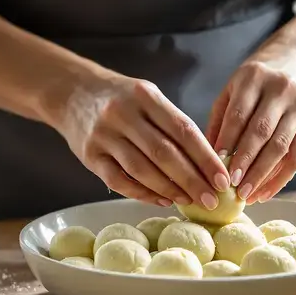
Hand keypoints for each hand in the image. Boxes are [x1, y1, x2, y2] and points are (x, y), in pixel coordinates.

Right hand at [56, 72, 228, 207]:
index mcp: (145, 96)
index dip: (206, 157)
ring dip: (170, 189)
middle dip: (192, 180)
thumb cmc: (121, 98)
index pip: (183, 130)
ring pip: (142, 169)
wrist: (72, 92)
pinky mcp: (89, 155)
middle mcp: (123, 113)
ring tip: (191, 202)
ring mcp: (104, 135)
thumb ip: (172, 124)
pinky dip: (142, 193)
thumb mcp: (148, 97)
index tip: (223, 179)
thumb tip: (207, 162)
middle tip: (212, 200)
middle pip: (164, 153)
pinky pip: (119, 180)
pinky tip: (161, 200)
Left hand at [206, 49, 295, 203]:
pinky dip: (281, 179)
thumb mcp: (233, 91)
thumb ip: (220, 120)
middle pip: (262, 131)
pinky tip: (264, 193)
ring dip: (263, 174)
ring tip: (246, 194)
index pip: (240, 113)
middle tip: (231, 184)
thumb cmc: (254, 86)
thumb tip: (208, 157)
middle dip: (246, 160)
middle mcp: (282, 91)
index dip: (228, 140)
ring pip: (282, 147)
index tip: (215, 163)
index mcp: (255, 77)